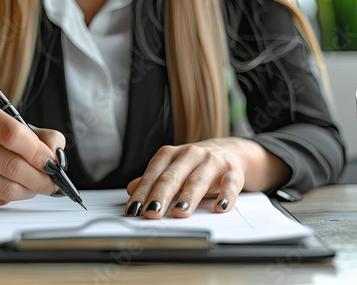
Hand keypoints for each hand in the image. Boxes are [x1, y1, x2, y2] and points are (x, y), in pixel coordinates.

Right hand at [0, 103, 65, 207]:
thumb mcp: (15, 125)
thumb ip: (43, 136)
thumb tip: (57, 157)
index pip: (12, 134)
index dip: (38, 151)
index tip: (53, 162)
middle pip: (13, 166)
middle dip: (41, 178)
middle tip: (52, 181)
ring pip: (7, 189)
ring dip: (30, 191)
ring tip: (35, 185)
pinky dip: (13, 199)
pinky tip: (13, 188)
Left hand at [125, 137, 289, 218]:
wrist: (229, 151)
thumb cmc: (194, 164)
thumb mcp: (171, 169)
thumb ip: (152, 180)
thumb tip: (131, 189)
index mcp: (171, 154)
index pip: (153, 174)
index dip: (142, 192)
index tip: (134, 209)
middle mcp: (190, 154)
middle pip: (172, 177)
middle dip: (160, 196)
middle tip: (151, 213)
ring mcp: (212, 162)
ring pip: (198, 180)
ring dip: (188, 197)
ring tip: (179, 213)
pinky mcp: (233, 172)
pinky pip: (229, 184)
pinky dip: (225, 196)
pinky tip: (219, 208)